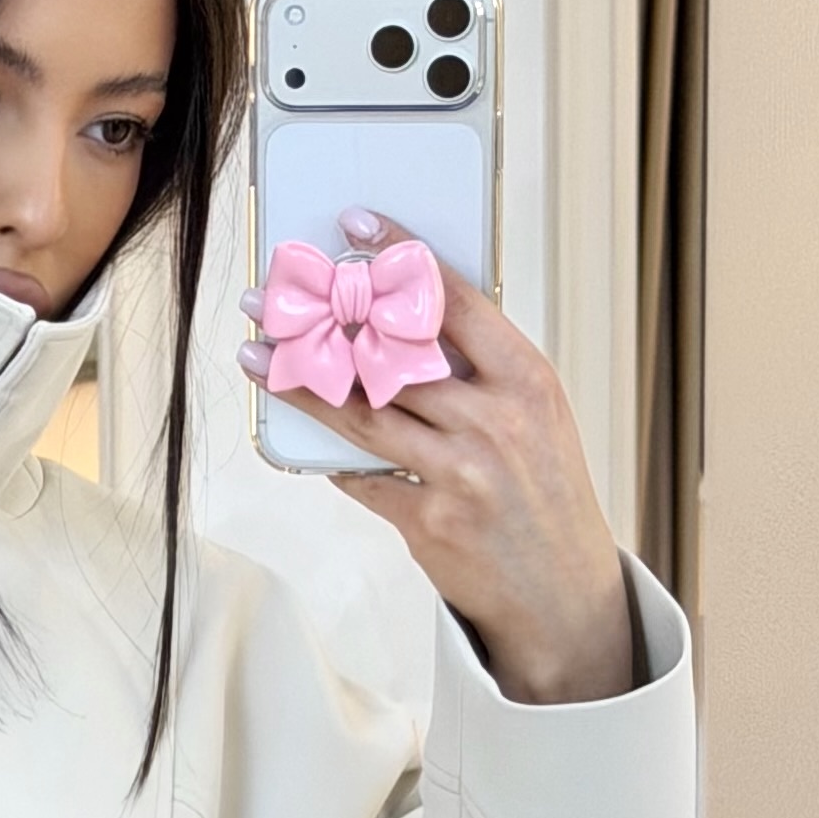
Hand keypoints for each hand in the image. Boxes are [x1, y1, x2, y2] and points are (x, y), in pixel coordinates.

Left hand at [239, 211, 633, 704]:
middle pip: (392, 355)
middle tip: (269, 297)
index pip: (456, 300)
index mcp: (526, 379)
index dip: (402, 255)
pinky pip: (362, 477)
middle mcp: (495, 420)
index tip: (358, 225)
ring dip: (300, 383)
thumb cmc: (543, 492)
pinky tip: (307, 440)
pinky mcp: (428, 521)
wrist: (562, 592)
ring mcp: (460, 473)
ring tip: (257, 356)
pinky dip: (336, 460)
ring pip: (361, 413)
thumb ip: (476, 374)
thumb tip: (395, 325)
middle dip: (324, 321)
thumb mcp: (535, 417)